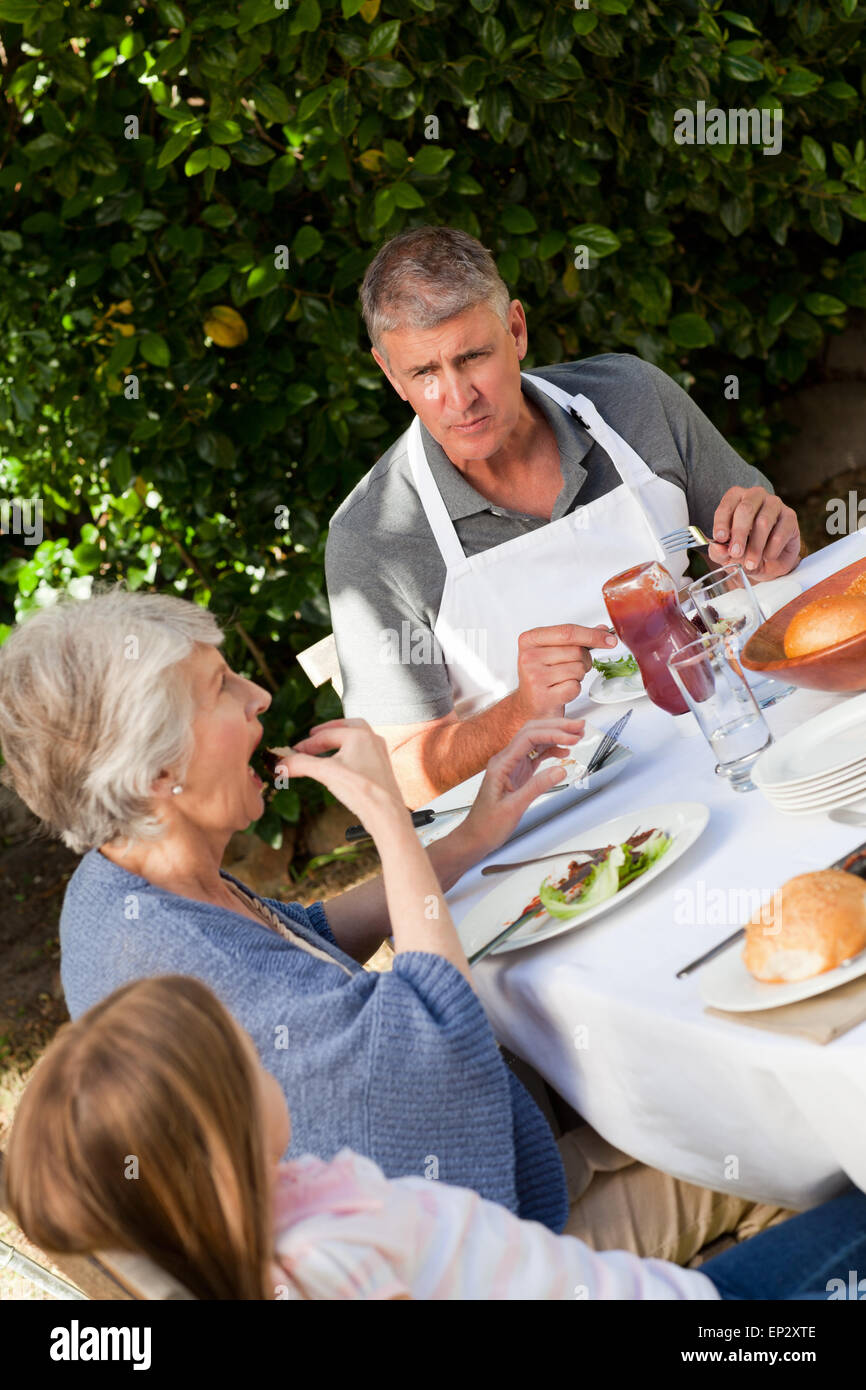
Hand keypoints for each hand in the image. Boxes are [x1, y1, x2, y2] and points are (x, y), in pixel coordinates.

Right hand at [275, 718, 405, 826]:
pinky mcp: (382, 768)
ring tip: (326, 748)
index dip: (306, 744)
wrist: (386, 813)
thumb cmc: (361, 790)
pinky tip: (342, 765)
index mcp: (360, 735)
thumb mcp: (325, 773)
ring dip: (340, 741)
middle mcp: (372, 740)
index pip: (325, 735)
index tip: (293, 751)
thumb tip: (280, 764)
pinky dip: (349, 754)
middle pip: (347, 727)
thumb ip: (301, 765)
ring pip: (357, 740)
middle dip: (328, 731)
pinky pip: (363, 753)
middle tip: (313, 736)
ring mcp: (379, 754)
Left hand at [458, 718, 585, 857]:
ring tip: (576, 735)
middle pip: (532, 732)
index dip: (552, 733)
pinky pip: (535, 755)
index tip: (572, 737)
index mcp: (501, 764)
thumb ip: (537, 787)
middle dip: (557, 727)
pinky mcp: (517, 773)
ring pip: (535, 741)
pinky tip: (563, 752)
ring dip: (556, 736)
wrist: (475, 837)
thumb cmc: (487, 825)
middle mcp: (505, 760)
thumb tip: (560, 771)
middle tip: (579, 726)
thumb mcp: (513, 807)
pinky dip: (551, 750)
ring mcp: (511, 765)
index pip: (529, 738)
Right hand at [514, 623, 617, 717]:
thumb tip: (602, 630)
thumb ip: (576, 639)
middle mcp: (529, 656)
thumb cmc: (542, 676)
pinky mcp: (542, 696)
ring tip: (563, 680)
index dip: (593, 635)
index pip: (568, 632)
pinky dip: (574, 689)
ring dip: (578, 676)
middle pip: (576, 651)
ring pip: (578, 669)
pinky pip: (574, 687)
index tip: (610, 640)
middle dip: (584, 660)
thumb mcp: (553, 652)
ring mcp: (534, 676)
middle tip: (573, 667)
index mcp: (530, 639)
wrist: (528, 705)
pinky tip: (561, 691)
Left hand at [708, 487, 800, 580]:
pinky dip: (772, 549)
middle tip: (736, 553)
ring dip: (756, 546)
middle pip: (746, 510)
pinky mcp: (790, 516)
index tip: (720, 538)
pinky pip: (780, 532)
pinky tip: (767, 557)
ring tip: (751, 563)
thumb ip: (719, 551)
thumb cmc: (744, 550)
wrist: (769, 562)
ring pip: (763, 522)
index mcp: (736, 498)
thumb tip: (718, 547)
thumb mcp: (727, 554)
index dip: (722, 522)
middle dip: (739, 534)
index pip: (726, 505)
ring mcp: (774, 504)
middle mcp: (755, 495)